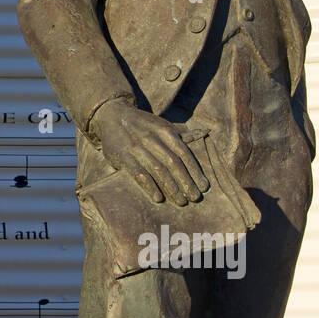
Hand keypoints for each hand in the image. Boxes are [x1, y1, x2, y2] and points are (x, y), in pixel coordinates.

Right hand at [89, 100, 209, 205]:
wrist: (112, 116)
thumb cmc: (142, 125)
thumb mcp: (162, 125)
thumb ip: (182, 133)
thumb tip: (206, 132)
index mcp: (165, 131)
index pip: (184, 154)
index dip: (195, 171)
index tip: (204, 187)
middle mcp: (152, 138)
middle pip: (174, 164)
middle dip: (186, 182)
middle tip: (195, 198)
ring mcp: (137, 147)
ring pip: (158, 170)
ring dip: (171, 188)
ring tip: (181, 201)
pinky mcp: (123, 156)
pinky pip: (139, 174)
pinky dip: (150, 186)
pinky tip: (158, 198)